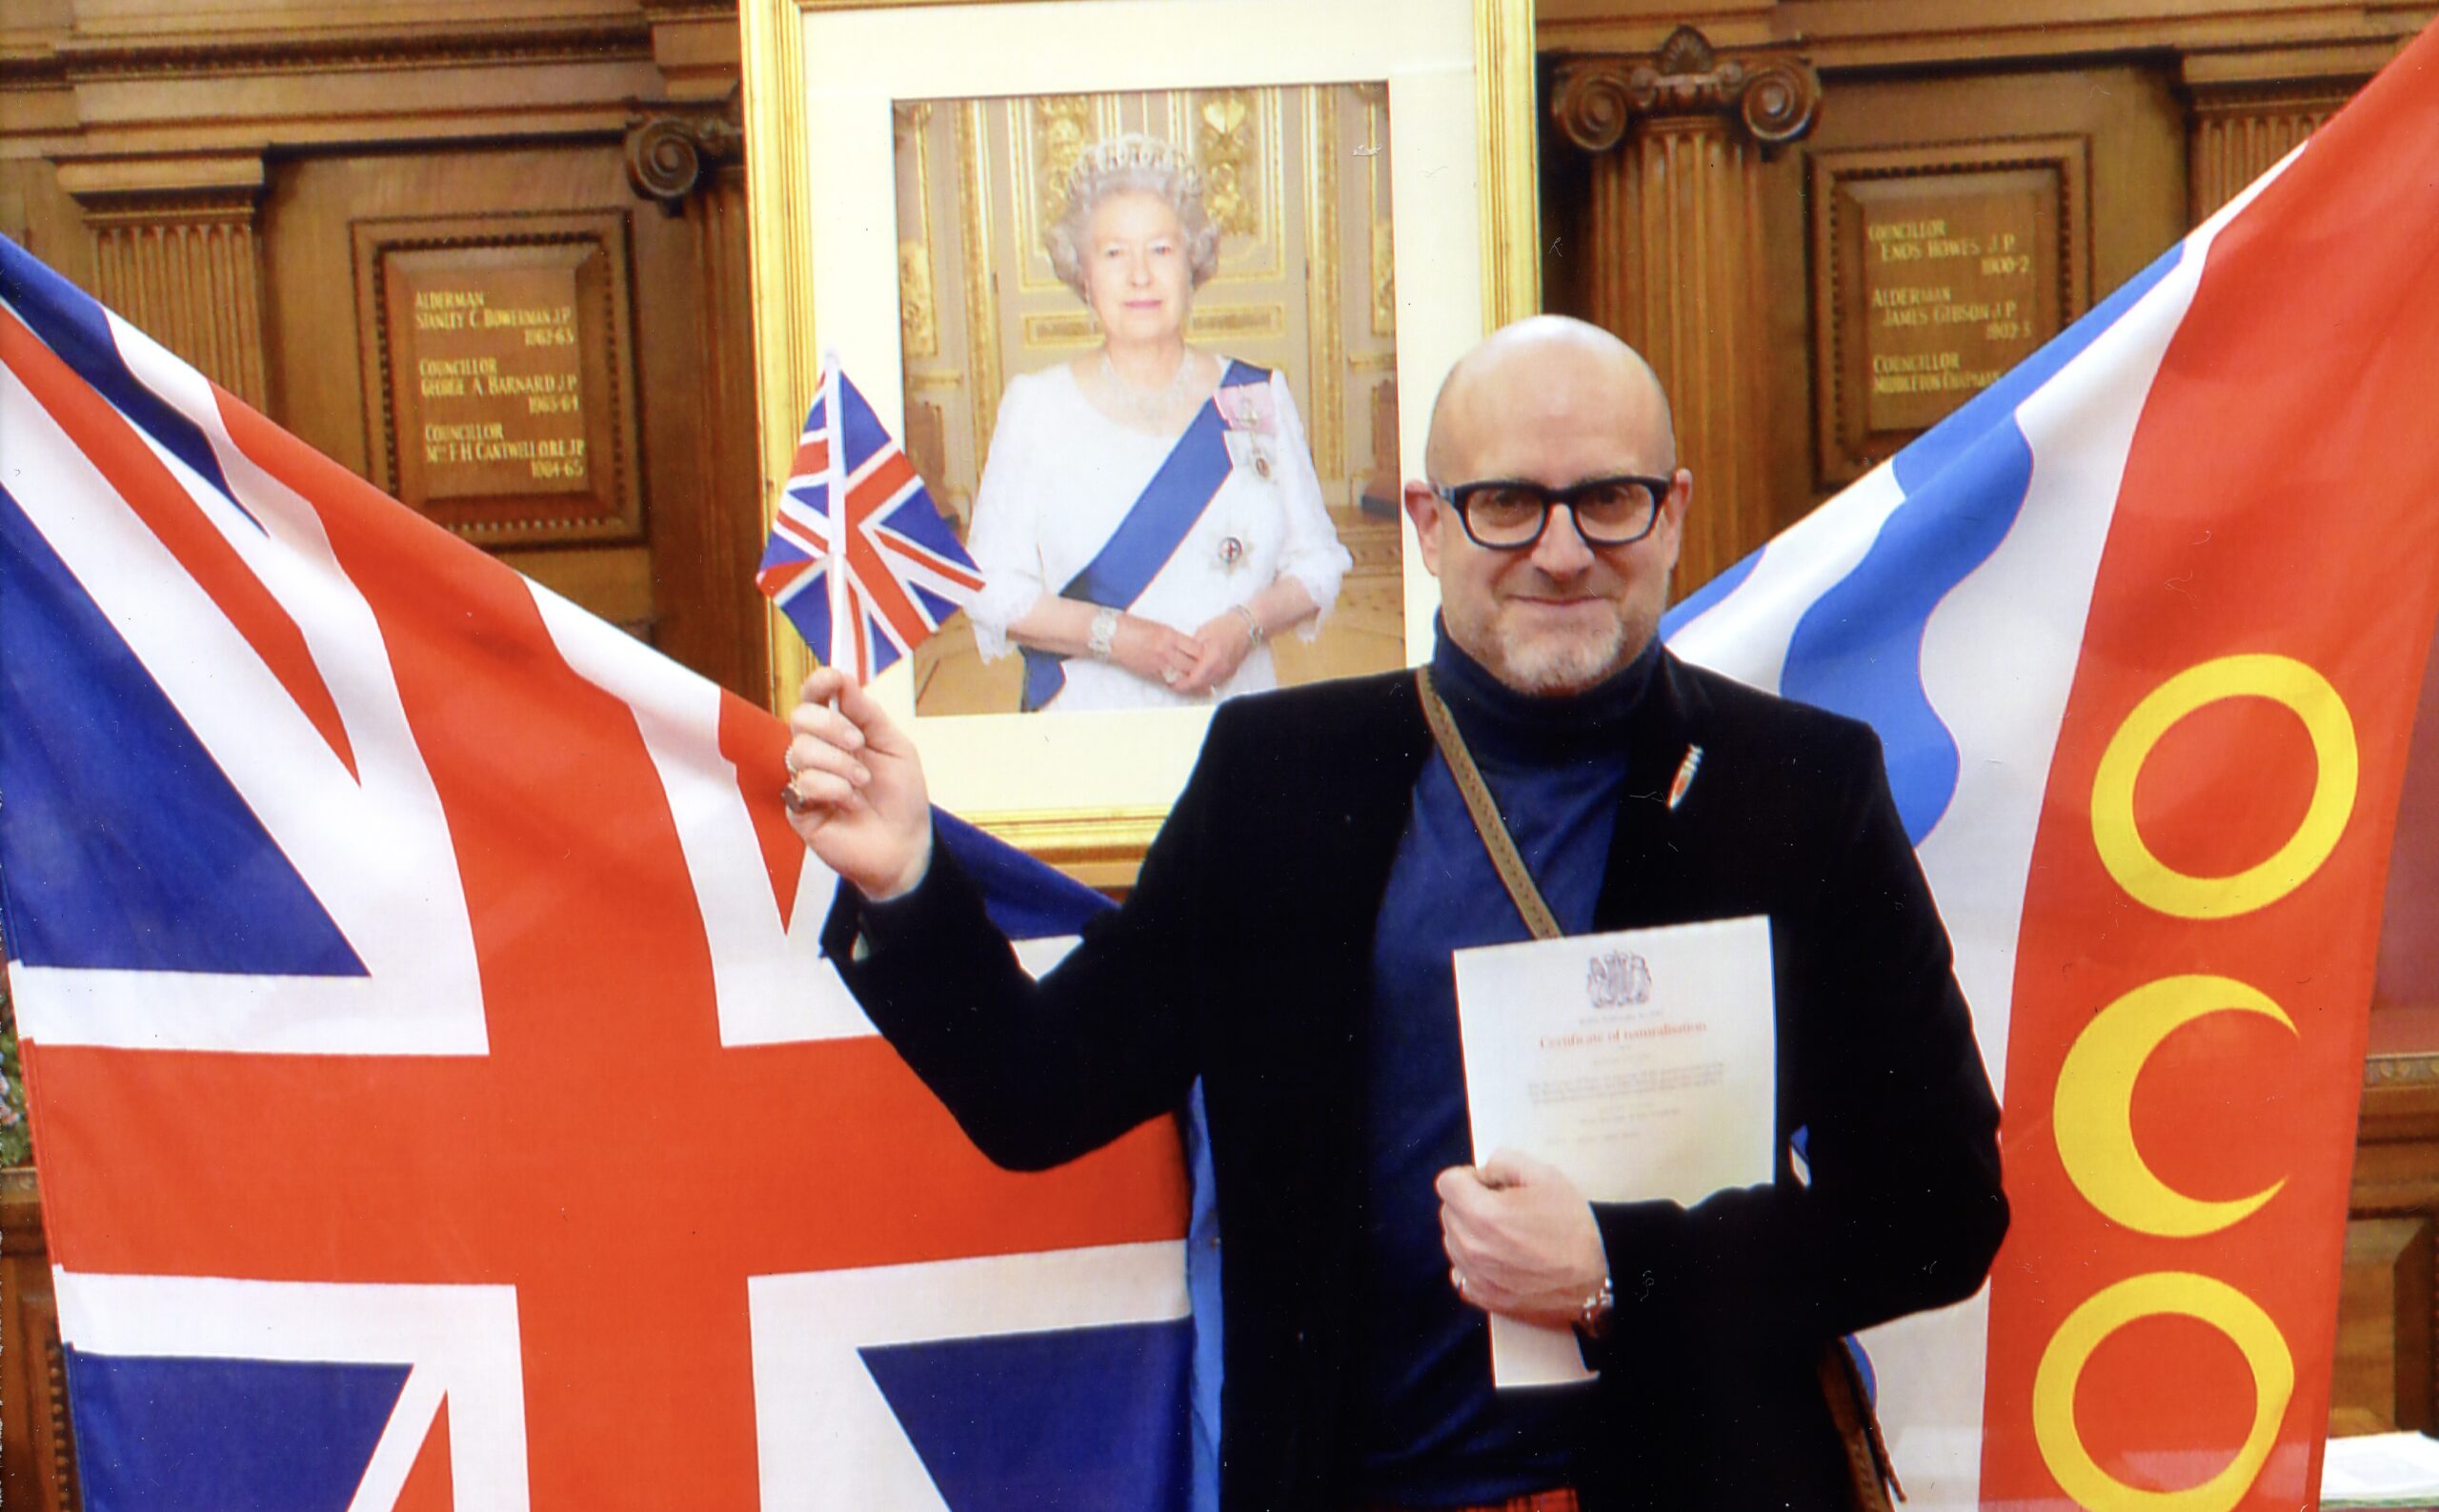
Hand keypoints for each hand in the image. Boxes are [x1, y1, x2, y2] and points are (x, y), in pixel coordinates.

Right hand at [783, 666, 931, 899]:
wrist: (906, 845)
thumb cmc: (902, 797)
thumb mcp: (895, 747)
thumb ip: (868, 714)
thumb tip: (842, 680)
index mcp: (839, 732)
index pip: (814, 698)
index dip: (817, 684)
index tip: (832, 682)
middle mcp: (818, 752)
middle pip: (800, 717)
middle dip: (831, 725)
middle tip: (858, 744)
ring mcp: (805, 779)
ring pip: (800, 750)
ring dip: (839, 763)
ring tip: (863, 782)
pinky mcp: (798, 809)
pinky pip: (803, 783)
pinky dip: (833, 789)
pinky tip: (850, 803)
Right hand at [1107, 613, 1204, 691]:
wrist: (1110, 636)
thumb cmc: (1131, 626)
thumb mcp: (1157, 627)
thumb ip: (1173, 637)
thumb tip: (1186, 646)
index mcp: (1170, 635)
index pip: (1196, 648)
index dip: (1204, 653)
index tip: (1209, 656)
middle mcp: (1166, 650)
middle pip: (1193, 664)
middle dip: (1201, 668)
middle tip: (1209, 671)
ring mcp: (1158, 663)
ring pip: (1183, 675)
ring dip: (1191, 677)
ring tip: (1200, 681)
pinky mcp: (1150, 672)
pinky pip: (1169, 680)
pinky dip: (1177, 681)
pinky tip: (1182, 682)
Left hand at [1174, 609, 1255, 694]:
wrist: (1246, 626)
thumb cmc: (1225, 626)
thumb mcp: (1202, 633)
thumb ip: (1190, 649)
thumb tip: (1176, 659)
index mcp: (1213, 659)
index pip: (1193, 680)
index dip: (1180, 684)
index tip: (1170, 683)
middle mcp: (1221, 670)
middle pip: (1199, 687)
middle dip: (1185, 687)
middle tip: (1172, 683)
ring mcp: (1227, 673)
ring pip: (1207, 686)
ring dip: (1194, 686)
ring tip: (1182, 681)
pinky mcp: (1230, 673)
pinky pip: (1214, 683)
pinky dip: (1203, 683)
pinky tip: (1195, 677)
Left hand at [1436, 1150, 1609, 1328]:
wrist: (1598, 1279)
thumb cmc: (1574, 1228)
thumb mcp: (1546, 1176)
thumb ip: (1504, 1161)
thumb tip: (1483, 1173)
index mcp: (1484, 1214)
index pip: (1447, 1183)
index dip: (1469, 1178)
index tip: (1490, 1186)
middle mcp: (1473, 1248)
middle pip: (1448, 1212)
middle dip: (1469, 1203)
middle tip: (1505, 1209)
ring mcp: (1477, 1277)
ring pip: (1453, 1241)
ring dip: (1470, 1232)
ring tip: (1507, 1235)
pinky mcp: (1485, 1299)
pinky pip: (1460, 1272)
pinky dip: (1473, 1263)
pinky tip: (1500, 1259)